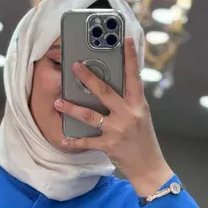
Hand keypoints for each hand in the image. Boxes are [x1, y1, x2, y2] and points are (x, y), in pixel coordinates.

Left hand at [55, 37, 173, 198]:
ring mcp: (117, 130)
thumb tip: (114, 87)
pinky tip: (63, 138)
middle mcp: (128, 114)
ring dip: (72, 108)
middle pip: (105, 91)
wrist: (149, 167)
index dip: (131, 57)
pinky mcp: (109, 146)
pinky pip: (87, 142)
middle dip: (88, 77)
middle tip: (75, 66)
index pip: (135, 76)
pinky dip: (74, 141)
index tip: (126, 40)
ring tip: (58, 102)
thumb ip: (129, 102)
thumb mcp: (141, 116)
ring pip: (90, 115)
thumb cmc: (144, 140)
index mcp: (138, 104)